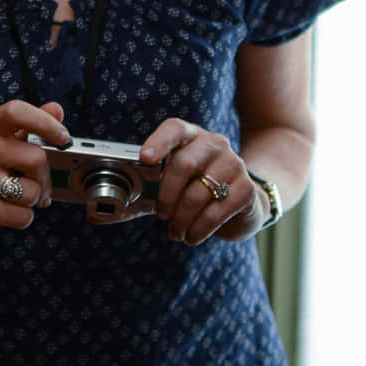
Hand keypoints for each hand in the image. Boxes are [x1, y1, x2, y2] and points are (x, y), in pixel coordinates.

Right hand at [0, 100, 69, 247]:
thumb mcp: (8, 144)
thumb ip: (33, 126)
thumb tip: (56, 109)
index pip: (16, 112)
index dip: (44, 122)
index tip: (63, 138)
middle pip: (35, 157)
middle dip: (46, 177)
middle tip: (40, 184)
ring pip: (31, 191)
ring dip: (33, 199)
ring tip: (19, 197)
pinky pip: (21, 216)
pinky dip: (24, 218)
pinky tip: (10, 211)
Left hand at [131, 118, 259, 245]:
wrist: (244, 201)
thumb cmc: (199, 188)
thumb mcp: (179, 178)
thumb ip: (155, 183)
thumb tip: (119, 204)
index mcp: (192, 135)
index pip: (174, 129)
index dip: (159, 142)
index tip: (144, 159)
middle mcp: (214, 143)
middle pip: (183, 165)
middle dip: (166, 196)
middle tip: (161, 215)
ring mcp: (234, 164)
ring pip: (197, 194)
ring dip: (181, 219)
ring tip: (176, 232)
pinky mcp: (246, 188)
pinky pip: (215, 213)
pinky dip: (198, 229)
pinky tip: (192, 236)